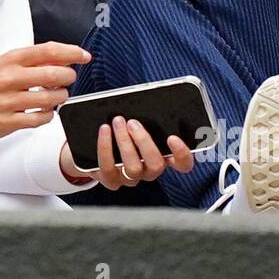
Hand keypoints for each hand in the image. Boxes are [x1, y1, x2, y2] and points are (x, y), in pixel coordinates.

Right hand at [0, 42, 90, 140]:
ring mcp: (8, 101)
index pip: (48, 51)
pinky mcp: (7, 121)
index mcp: (10, 59)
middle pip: (54, 75)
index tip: (84, 57)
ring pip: (50, 99)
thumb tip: (65, 57)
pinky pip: (40, 119)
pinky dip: (48, 115)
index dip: (71, 53)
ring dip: (60, 97)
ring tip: (57, 96)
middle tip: (68, 79)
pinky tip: (45, 111)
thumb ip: (34, 60)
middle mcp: (9, 78)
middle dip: (68, 77)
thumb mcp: (7, 63)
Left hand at [59, 117, 193, 189]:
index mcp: (163, 157)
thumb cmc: (124, 130)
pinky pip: (108, 168)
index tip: (173, 138)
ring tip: (117, 121)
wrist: (96, 149)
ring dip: (124, 142)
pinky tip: (104, 129)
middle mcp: (149, 170)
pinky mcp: (111, 180)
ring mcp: (131, 178)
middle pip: (156, 165)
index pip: (182, 163)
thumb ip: (146, 116)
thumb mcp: (138, 122)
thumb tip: (145, 98)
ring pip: (134, 168)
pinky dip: (105, 147)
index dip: (182, 154)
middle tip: (133, 123)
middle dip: (144, 142)